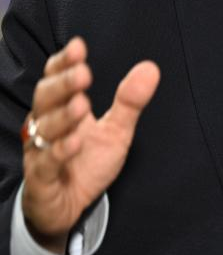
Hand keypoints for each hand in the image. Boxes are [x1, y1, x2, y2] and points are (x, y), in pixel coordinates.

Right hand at [21, 37, 159, 253]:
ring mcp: (40, 152)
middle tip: (83, 73)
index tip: (79, 47)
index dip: (63, 62)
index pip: (55, 78)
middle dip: (63, 84)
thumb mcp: (116, 131)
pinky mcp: (41, 181)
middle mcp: (45, 126)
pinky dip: (60, 151)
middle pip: (45, 98)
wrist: (68, 207)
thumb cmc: (86, 164)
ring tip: (82, 104)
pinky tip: (75, 141)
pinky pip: (46, 163)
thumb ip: (129, 101)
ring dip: (63, 115)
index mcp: (61, 108)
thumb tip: (151, 68)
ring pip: (44, 129)